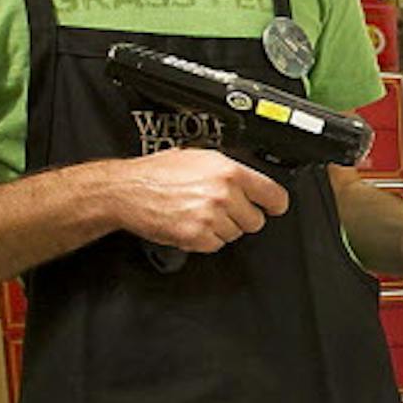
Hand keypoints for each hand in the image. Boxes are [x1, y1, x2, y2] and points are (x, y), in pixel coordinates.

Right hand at [107, 149, 290, 253]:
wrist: (127, 190)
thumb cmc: (158, 172)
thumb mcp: (200, 157)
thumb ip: (230, 170)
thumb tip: (253, 182)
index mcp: (229, 171)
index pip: (274, 195)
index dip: (274, 203)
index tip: (273, 206)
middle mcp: (223, 194)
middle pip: (256, 220)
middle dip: (241, 217)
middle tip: (221, 208)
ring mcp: (211, 217)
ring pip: (236, 234)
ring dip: (222, 228)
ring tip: (199, 212)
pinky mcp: (198, 236)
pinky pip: (216, 245)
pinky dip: (206, 239)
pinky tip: (191, 223)